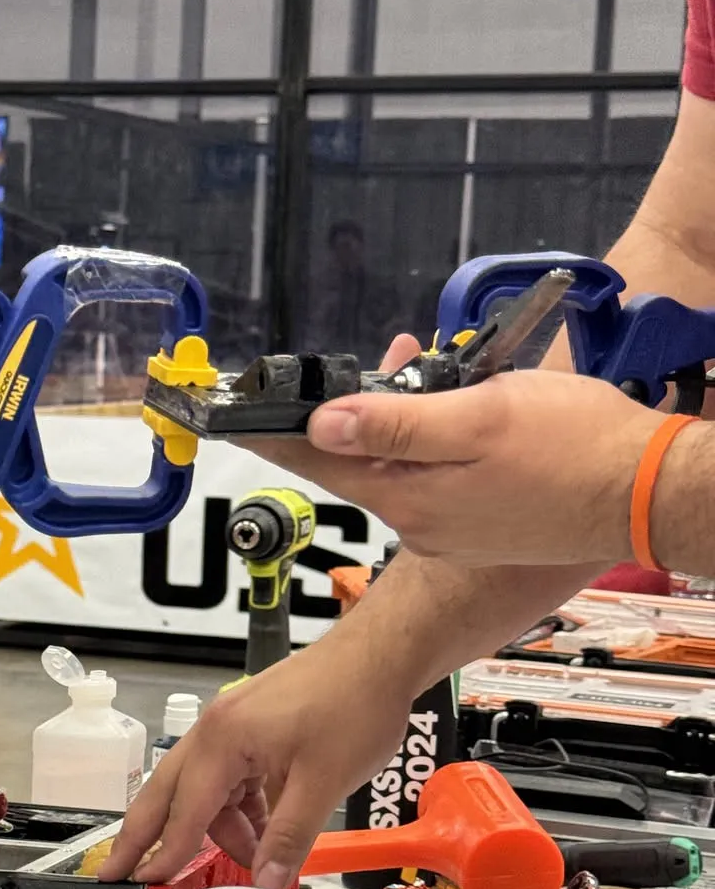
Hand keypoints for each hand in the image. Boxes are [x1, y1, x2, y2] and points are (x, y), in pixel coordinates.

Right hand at [100, 636, 410, 888]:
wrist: (377, 656)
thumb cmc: (353, 708)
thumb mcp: (323, 783)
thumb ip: (289, 837)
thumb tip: (265, 886)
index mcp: (224, 739)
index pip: (185, 810)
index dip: (165, 853)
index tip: (140, 885)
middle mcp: (215, 729)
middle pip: (169, 791)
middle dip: (146, 834)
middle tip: (120, 872)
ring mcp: (232, 723)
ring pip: (207, 788)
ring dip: (221, 827)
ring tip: (257, 859)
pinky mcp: (251, 725)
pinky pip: (231, 775)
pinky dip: (242, 807)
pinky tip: (269, 827)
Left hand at [251, 361, 662, 566]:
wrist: (655, 491)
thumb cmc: (576, 449)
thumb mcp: (480, 418)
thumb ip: (397, 424)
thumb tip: (322, 424)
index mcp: (410, 497)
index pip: (319, 460)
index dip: (274, 431)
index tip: (233, 415)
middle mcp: (421, 520)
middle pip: (359, 457)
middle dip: (349, 406)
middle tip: (355, 365)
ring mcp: (451, 524)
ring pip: (400, 460)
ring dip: (396, 413)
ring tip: (413, 364)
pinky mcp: (480, 519)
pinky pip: (435, 470)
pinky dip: (431, 433)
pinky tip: (452, 400)